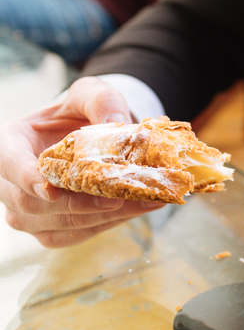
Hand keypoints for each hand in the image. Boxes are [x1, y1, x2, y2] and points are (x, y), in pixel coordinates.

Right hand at [0, 77, 163, 247]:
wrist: (88, 136)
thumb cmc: (80, 113)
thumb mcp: (90, 95)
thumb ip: (101, 102)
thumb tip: (117, 122)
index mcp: (8, 146)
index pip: (9, 166)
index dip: (28, 180)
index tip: (54, 190)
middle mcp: (9, 184)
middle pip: (33, 205)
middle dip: (80, 204)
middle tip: (121, 197)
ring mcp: (28, 212)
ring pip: (58, 224)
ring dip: (102, 217)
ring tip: (144, 201)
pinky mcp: (51, 229)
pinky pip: (76, 234)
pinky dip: (108, 223)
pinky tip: (138, 208)